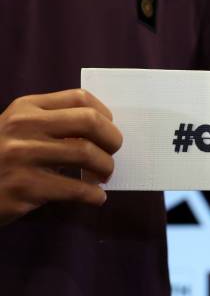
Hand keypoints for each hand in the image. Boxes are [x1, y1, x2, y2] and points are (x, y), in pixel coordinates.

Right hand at [0, 89, 122, 224]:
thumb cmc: (0, 158)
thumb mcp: (18, 130)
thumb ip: (53, 123)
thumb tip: (104, 130)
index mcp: (26, 108)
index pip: (80, 98)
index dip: (105, 115)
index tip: (109, 130)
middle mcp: (24, 127)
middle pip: (90, 122)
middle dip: (112, 140)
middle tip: (113, 154)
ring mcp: (23, 156)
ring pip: (88, 155)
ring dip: (106, 168)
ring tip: (103, 177)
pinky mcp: (25, 187)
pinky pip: (76, 189)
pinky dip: (94, 195)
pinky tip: (96, 197)